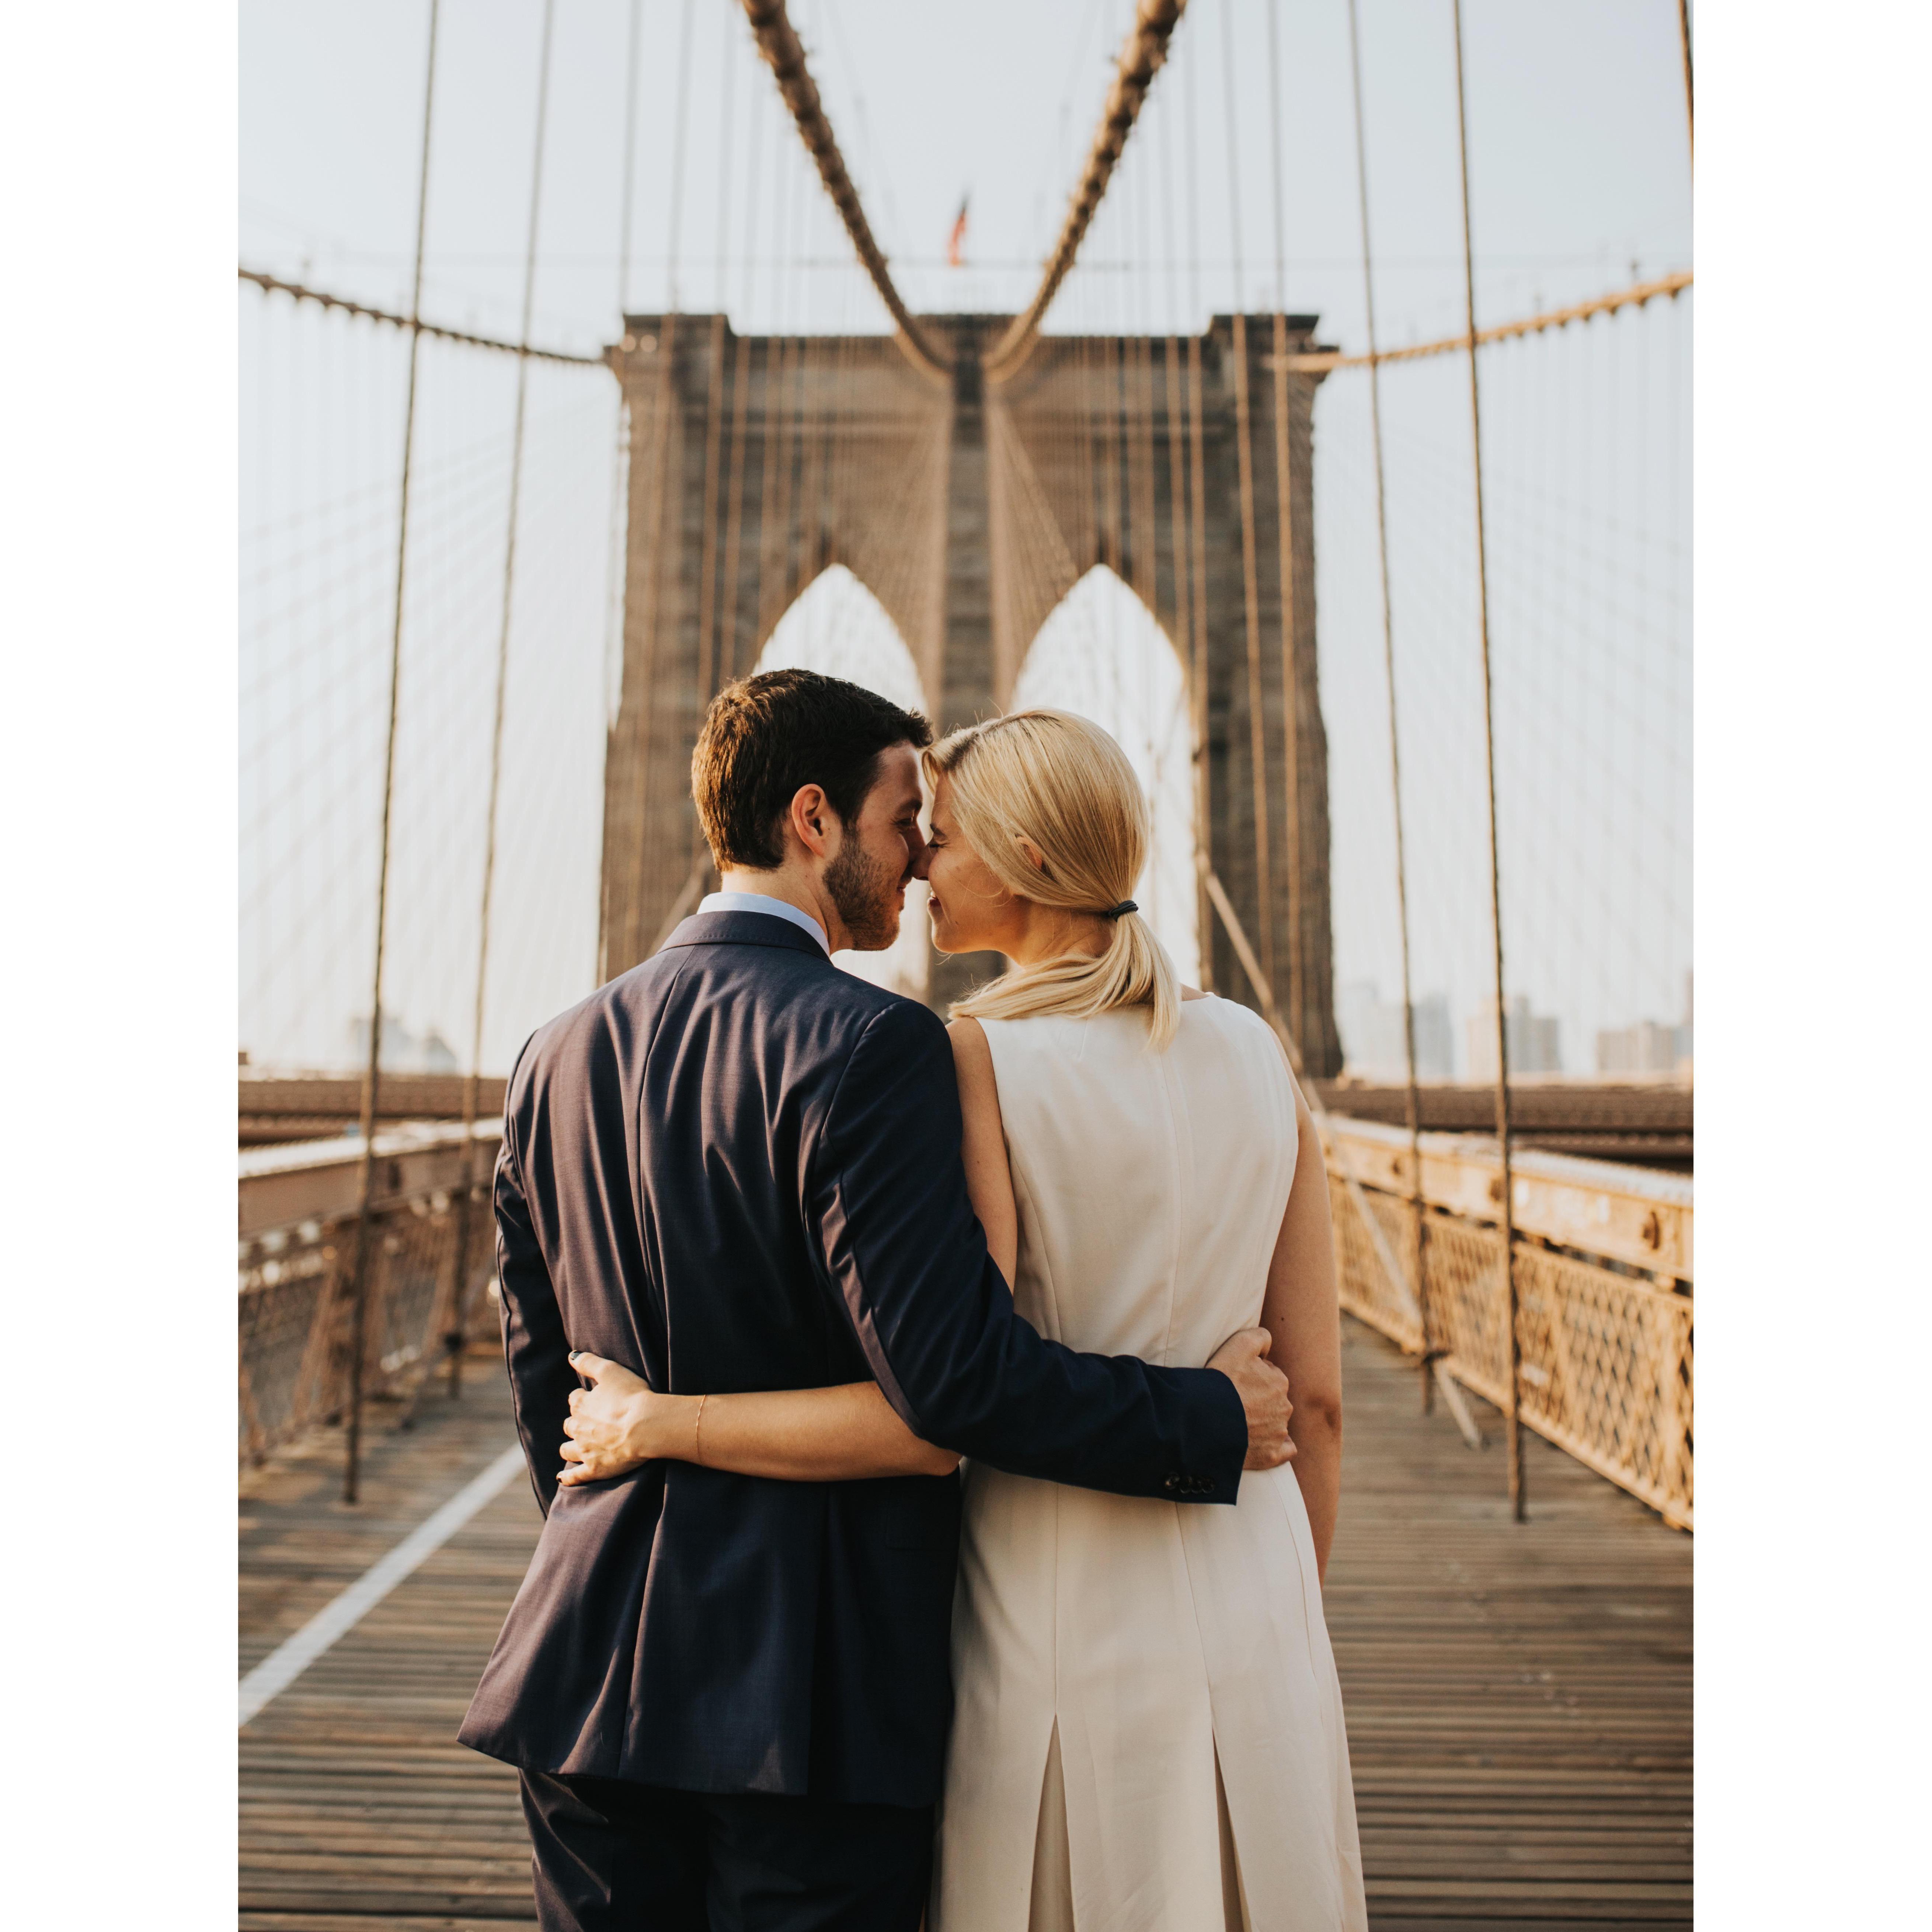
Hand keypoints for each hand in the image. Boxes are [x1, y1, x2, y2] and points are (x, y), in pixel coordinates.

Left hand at [557, 1350, 669, 1486]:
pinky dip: (567, 1477)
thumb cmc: (631, 1396)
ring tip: (576, 1447)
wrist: (645, 1426)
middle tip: (588, 1423)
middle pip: (569, 1425)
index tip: (591, 1399)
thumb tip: (571, 1356)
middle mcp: (578, 1428)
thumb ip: (589, 1362)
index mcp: (581, 1405)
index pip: (575, 1400)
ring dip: (570, 1447)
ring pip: (568, 1450)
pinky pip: (575, 1476)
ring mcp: (585, 1451)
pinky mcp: (594, 1469)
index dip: (582, 1399)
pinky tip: (562, 1477)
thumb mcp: (611, 1371)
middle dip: (575, 1423)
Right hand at [1206, 1327, 1295, 1470]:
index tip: (1235, 1381)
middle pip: (1273, 1399)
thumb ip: (1260, 1337)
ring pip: (1276, 1422)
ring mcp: (1279, 1433)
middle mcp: (1285, 1407)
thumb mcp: (1239, 1344)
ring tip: (1238, 1420)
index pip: (1269, 1375)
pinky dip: (1276, 1446)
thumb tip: (1268, 1344)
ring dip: (1263, 1420)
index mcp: (1280, 1381)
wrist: (1205, 1420)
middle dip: (1259, 1399)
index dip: (1250, 1376)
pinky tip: (1260, 1442)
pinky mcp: (1272, 1455)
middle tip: (1234, 1400)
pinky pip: (1284, 1450)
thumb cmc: (1221, 1381)